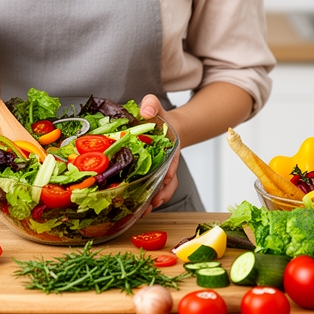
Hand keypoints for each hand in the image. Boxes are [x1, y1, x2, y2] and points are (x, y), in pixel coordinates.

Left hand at [138, 93, 179, 212]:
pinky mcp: (152, 175)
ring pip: (163, 188)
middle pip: (170, 180)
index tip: (166, 177)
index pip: (173, 160)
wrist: (161, 125)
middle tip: (154, 201)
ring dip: (156, 199)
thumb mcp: (154, 106)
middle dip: (163, 192)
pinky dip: (149, 199)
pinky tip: (140, 207)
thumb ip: (151, 104)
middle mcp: (168, 161)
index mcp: (170, 146)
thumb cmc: (157, 117)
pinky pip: (154, 189)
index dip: (170, 169)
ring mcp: (161, 170)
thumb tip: (147, 111)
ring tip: (145, 209)